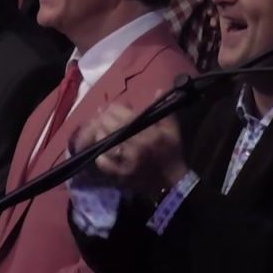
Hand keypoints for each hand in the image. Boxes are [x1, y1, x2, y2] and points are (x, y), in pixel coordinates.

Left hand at [71, 101, 185, 197]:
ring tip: (99, 131)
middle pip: (110, 125)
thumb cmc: (171, 154)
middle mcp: (136, 144)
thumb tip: (157, 90)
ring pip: (104, 142)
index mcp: (148, 132)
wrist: (172, 182)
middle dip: (103, 119)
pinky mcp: (121, 175)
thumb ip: (164, 111)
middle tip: (100, 117)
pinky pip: (104, 163)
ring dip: (99, 134)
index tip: (109, 108)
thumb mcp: (172, 131)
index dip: (112, 108)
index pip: (122, 114)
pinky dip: (100, 156)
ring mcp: (127, 160)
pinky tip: (101, 152)